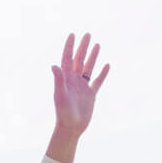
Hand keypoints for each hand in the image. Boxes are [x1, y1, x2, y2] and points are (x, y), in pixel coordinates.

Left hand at [47, 33, 107, 162]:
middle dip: (83, 47)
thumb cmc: (63, 113)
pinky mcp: (90, 95)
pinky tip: (107, 65)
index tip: (73, 34)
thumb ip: (58, 80)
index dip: (70, 46)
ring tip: (97, 44)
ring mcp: (82, 87)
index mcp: (66, 78)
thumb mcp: (60, 95)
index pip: (67, 58)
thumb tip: (54, 65)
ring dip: (93, 56)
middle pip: (79, 60)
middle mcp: (74, 80)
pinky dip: (102, 74)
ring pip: (88, 68)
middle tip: (88, 34)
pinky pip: (97, 81)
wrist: (71, 128)